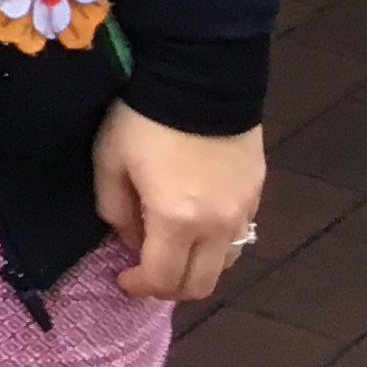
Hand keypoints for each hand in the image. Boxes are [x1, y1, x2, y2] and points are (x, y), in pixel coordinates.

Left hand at [94, 101, 264, 302]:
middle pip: (202, 285)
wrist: (198, 78)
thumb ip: (114, 208)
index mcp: (177, 220)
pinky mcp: (257, 193)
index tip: (122, 279)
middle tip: (147, 273)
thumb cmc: (143, 119)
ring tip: (172, 250)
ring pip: (227, 264)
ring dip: (198, 268)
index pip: (164, 279)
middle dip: (170, 287)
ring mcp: (244, 211)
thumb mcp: (109, 161)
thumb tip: (128, 238)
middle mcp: (218, 226)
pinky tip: (196, 225)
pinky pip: (239, 235)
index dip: (140, 286)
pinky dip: (216, 243)